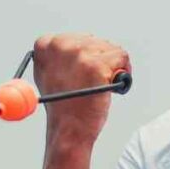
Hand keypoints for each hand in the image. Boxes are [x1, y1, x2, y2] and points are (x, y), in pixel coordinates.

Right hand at [32, 33, 130, 147]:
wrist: (68, 130)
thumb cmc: (63, 106)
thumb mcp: (49, 74)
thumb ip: (59, 56)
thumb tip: (76, 43)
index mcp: (46, 45)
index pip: (77, 38)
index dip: (85, 56)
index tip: (84, 70)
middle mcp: (61, 46)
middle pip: (95, 41)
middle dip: (101, 61)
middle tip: (96, 81)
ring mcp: (79, 54)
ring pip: (111, 49)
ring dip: (113, 67)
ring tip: (101, 86)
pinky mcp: (97, 65)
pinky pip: (122, 57)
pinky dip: (124, 72)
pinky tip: (112, 86)